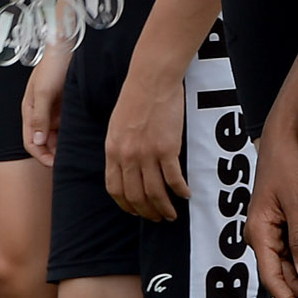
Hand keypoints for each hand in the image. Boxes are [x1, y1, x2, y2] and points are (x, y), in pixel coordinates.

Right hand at [22, 37, 72, 166]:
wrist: (69, 45)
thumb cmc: (53, 65)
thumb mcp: (44, 91)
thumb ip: (40, 116)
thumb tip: (36, 142)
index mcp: (29, 110)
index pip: (30, 141)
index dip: (40, 155)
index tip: (53, 164)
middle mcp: (40, 112)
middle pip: (42, 140)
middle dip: (52, 153)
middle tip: (68, 161)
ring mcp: (53, 109)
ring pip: (55, 134)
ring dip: (62, 144)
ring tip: (75, 152)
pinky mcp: (66, 104)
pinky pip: (66, 124)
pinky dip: (70, 133)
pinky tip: (80, 137)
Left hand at [106, 58, 187, 221]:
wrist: (152, 79)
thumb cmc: (135, 97)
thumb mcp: (116, 125)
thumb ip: (119, 147)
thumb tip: (125, 165)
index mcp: (112, 151)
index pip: (115, 189)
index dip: (126, 205)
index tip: (135, 211)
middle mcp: (128, 157)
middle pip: (136, 196)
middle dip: (147, 212)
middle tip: (157, 217)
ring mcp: (147, 154)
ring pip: (155, 193)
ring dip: (164, 208)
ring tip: (171, 214)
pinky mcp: (167, 149)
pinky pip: (174, 179)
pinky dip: (180, 191)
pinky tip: (185, 195)